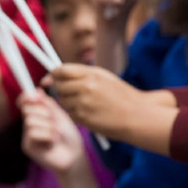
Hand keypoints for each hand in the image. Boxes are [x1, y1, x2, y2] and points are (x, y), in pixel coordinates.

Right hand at [20, 90, 84, 173]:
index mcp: (36, 114)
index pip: (24, 102)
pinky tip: (53, 142)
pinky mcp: (28, 146)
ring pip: (30, 121)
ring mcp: (27, 135)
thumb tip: (37, 90)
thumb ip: (48, 103)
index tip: (33, 96)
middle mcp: (29, 124)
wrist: (74, 155)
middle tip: (55, 122)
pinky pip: (33, 133)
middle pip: (28, 109)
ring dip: (48, 126)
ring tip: (56, 134)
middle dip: (44, 113)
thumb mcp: (60, 115)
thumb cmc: (69, 136)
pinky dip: (47, 135)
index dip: (25, 97)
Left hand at [48, 64, 176, 150]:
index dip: (55, 74)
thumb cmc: (120, 95)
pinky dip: (77, 114)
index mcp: (91, 74)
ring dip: (70, 103)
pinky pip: (70, 114)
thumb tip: (51, 75)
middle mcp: (86, 87)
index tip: (55, 78)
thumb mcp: (103, 77)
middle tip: (73, 93)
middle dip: (61, 90)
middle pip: (58, 86)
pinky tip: (91, 113)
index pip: (61, 70)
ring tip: (87, 104)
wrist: (136, 116)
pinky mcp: (84, 117)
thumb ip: (79, 74)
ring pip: (62, 101)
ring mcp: (84, 103)